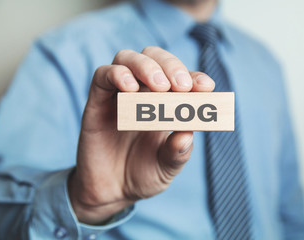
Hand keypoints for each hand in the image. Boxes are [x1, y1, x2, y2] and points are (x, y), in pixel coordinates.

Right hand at [68, 46, 214, 223]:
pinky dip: (117, 75)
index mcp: (166, 102)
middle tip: (181, 85)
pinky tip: (130, 88)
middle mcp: (143, 92)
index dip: (195, 77)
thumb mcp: (167, 167)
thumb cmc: (144, 174)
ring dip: (146, 66)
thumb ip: (177, 152)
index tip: (206, 86)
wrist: (112, 192)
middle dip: (171, 65)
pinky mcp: (97, 101)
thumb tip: (188, 134)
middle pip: (154, 57)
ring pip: (128, 58)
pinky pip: (102, 75)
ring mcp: (119, 94)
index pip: (181, 78)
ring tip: (160, 87)